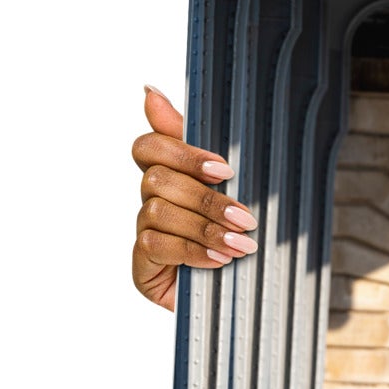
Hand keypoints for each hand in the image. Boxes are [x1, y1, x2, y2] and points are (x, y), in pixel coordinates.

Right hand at [130, 85, 256, 309]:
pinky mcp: (141, 266)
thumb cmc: (239, 236)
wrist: (245, 297)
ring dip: (205, 227)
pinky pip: (156, 246)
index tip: (224, 169)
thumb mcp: (233, 189)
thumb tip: (149, 90)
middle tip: (246, 217)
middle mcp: (150, 201)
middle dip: (206, 199)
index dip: (182, 152)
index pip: (149, 146)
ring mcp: (144, 233)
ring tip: (242, 244)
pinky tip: (221, 261)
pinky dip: (193, 252)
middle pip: (157, 180)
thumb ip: (203, 147)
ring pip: (158, 212)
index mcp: (170, 176)